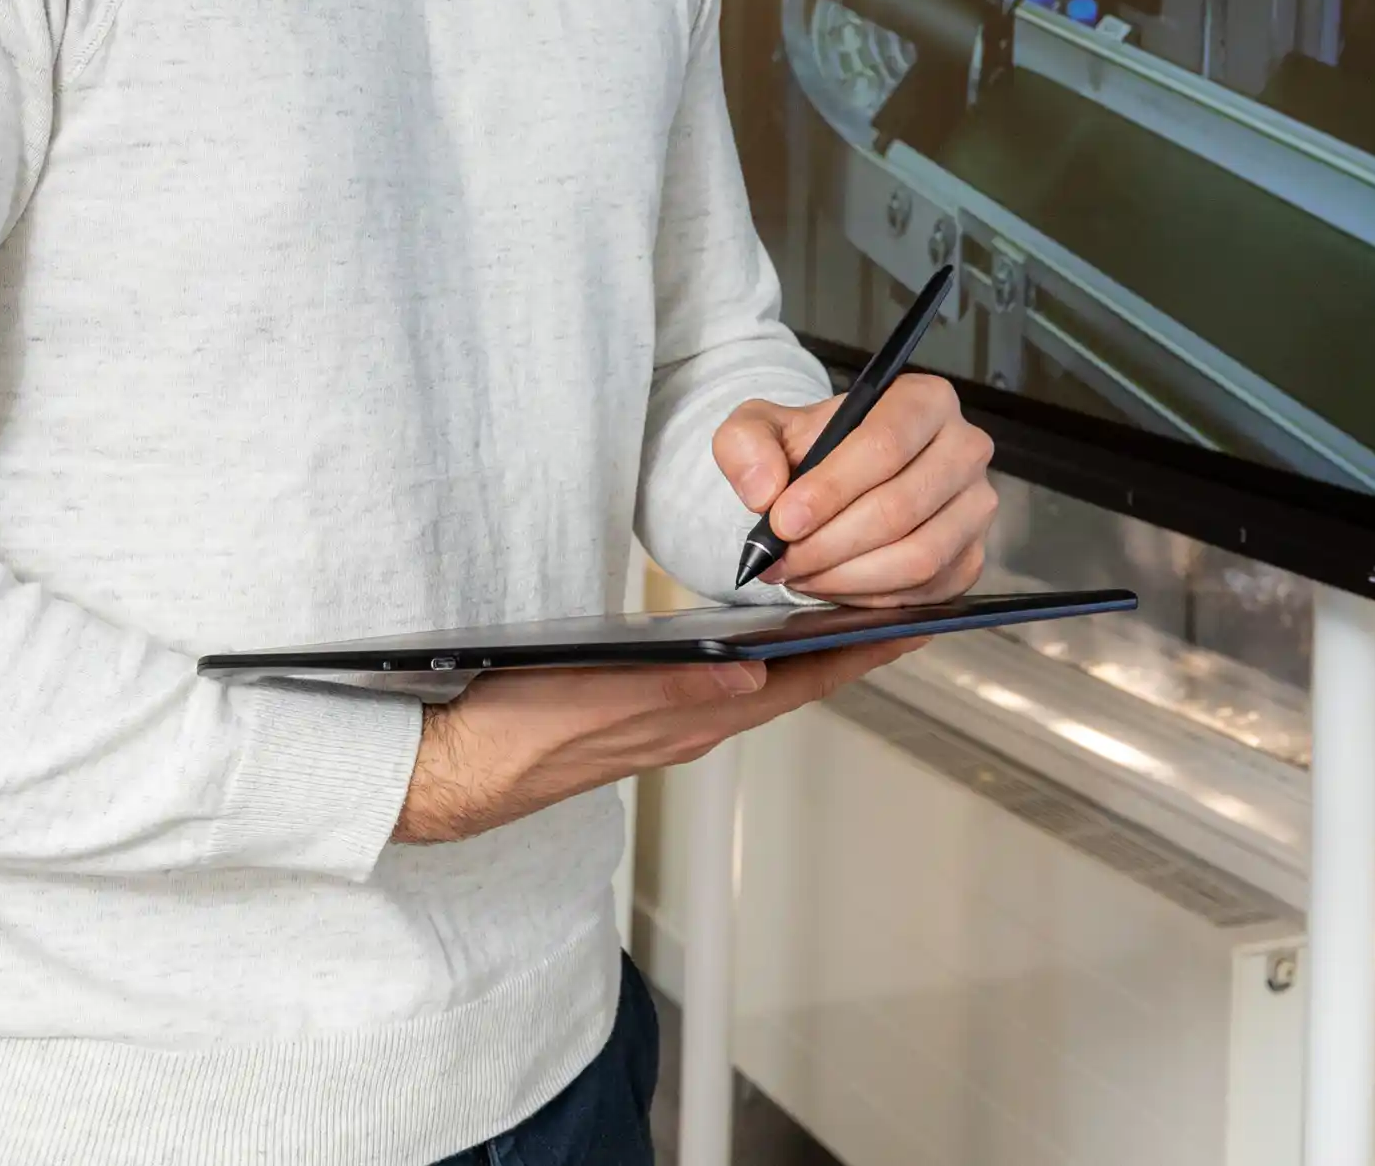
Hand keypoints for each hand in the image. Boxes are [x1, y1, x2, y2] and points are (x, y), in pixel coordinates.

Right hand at [390, 640, 921, 845]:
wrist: (453, 769)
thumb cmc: (513, 732)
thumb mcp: (594, 698)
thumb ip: (673, 689)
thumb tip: (753, 674)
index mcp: (694, 720)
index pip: (801, 681)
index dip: (863, 651)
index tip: (921, 622)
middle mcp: (694, 726)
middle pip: (794, 682)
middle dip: (852, 646)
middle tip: (907, 606)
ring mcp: (669, 725)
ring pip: (762, 685)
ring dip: (810, 651)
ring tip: (852, 612)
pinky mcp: (640, 718)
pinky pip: (722, 686)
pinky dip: (759, 657)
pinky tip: (759, 635)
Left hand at [712, 373, 996, 604]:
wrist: (838, 483)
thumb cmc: (810, 451)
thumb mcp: (763, 429)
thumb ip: (746, 443)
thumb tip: (764, 490)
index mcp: (925, 400)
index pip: (886, 444)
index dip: (832, 488)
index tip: (784, 521)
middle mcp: (965, 449)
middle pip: (900, 507)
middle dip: (830, 543)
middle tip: (782, 560)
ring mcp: (976, 508)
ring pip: (917, 556)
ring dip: (847, 576)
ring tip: (801, 574)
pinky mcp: (971, 558)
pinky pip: (925, 591)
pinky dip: (870, 597)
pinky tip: (832, 585)